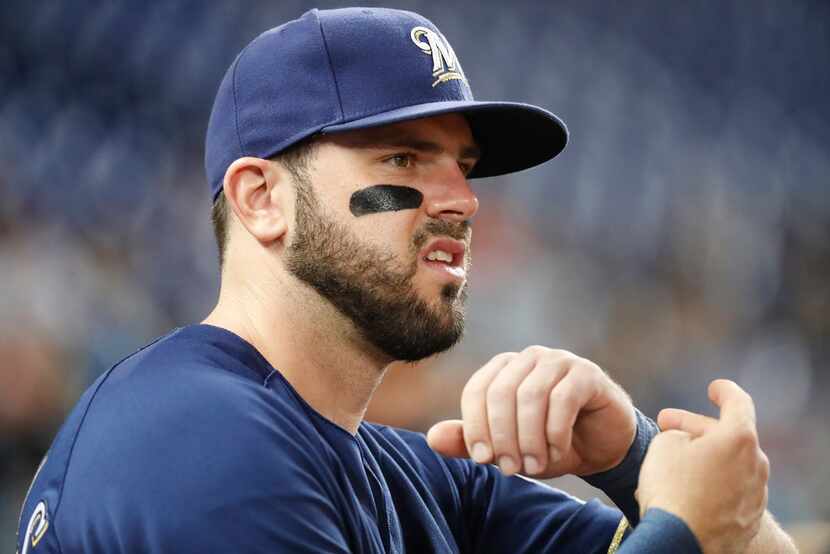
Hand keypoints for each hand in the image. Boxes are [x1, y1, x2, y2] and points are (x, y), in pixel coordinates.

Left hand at [426, 346, 636, 477]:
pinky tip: (557, 451)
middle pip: (501, 391)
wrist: (602, 448)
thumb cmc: (549, 444)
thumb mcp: (507, 449)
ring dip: (529, 437)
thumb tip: (431, 438)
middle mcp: (529, 358)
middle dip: (502, 435)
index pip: (477, 389)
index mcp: (504, 369)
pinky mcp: (587, 374)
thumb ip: (470, 442)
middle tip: (511, 469)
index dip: (474, 425)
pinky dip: (555, 431)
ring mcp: (559, 361)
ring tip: (534, 465)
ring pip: (531, 395)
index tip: (482, 459)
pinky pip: (563, 398)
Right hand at [636, 380, 768, 552]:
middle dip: (698, 428)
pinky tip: (686, 490)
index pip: (738, 401)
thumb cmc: (671, 488)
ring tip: (672, 460)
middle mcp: (756, 464)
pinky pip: (730, 491)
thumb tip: (688, 444)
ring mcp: (755, 494)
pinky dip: (712, 484)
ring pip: (730, 465)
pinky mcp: (748, 519)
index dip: (724, 390)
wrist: (680, 543)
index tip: (713, 388)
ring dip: (706, 457)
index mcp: (738, 438)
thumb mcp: (664, 444)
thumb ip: (681, 433)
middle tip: (667, 423)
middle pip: (729, 436)